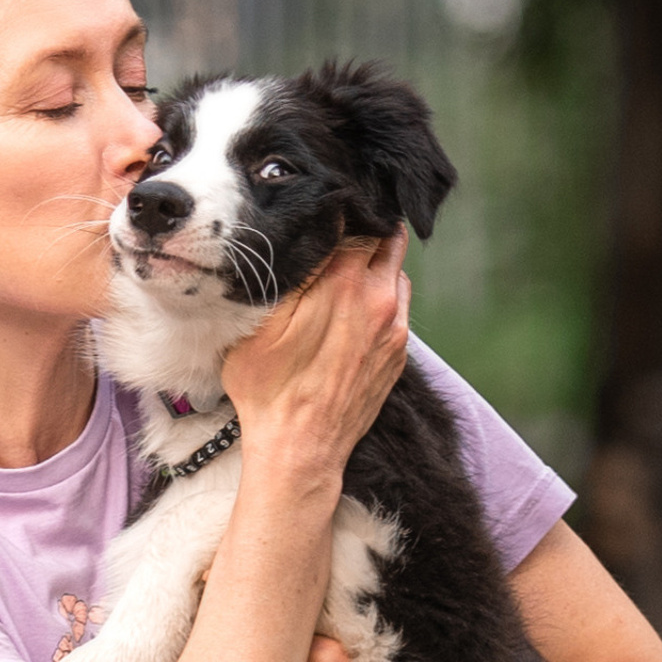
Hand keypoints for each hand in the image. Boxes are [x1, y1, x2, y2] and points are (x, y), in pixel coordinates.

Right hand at [219, 230, 410, 485]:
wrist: (300, 449)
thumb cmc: (269, 389)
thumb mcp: (262, 321)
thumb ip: (293, 271)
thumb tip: (312, 230)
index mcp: (345, 283)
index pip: (357, 221)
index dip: (341, 212)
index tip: (325, 211)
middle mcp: (380, 299)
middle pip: (386, 239)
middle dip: (366, 231)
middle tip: (339, 234)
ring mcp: (395, 329)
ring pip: (396, 272)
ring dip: (376, 265)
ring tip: (345, 271)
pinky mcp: (398, 354)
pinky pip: (399, 307)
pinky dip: (382, 297)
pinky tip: (353, 309)